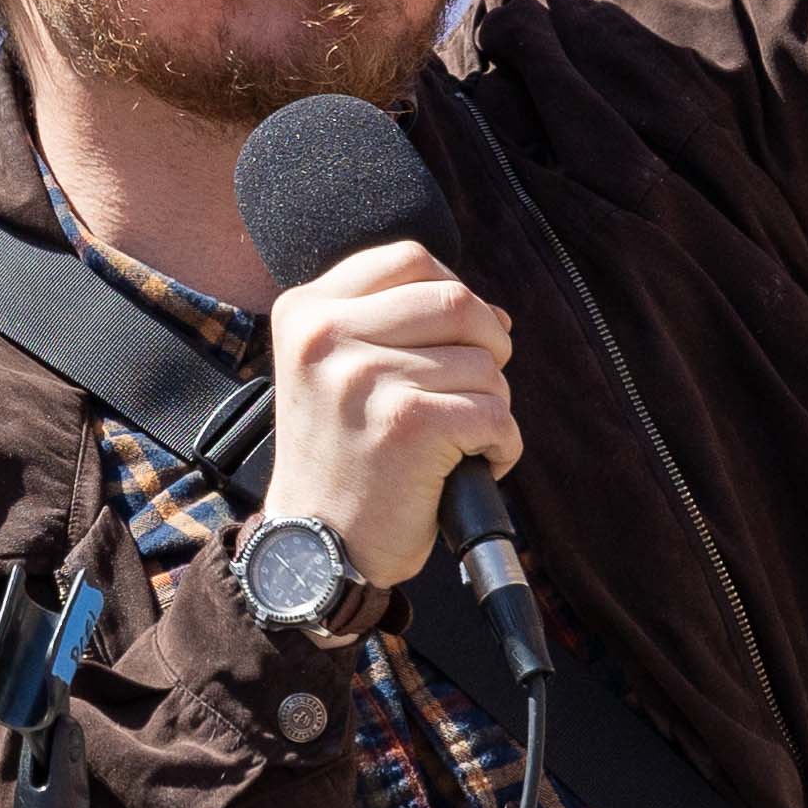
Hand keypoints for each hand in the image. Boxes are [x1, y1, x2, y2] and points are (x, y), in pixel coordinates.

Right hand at [258, 240, 518, 594]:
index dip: (454, 294)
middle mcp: (327, 335)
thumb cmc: (338, 459)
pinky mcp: (406, 423)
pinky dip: (501, 447)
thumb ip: (401, 328)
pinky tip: (468, 467)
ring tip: (455, 442)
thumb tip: (497, 314)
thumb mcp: (338, 372)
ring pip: (484, 364)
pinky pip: (495, 415)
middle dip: (488, 348)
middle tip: (471, 393)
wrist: (314, 549)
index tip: (454, 339)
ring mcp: (365, 377)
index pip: (411, 259)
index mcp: (306, 311)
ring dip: (492, 407)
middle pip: (458, 302)